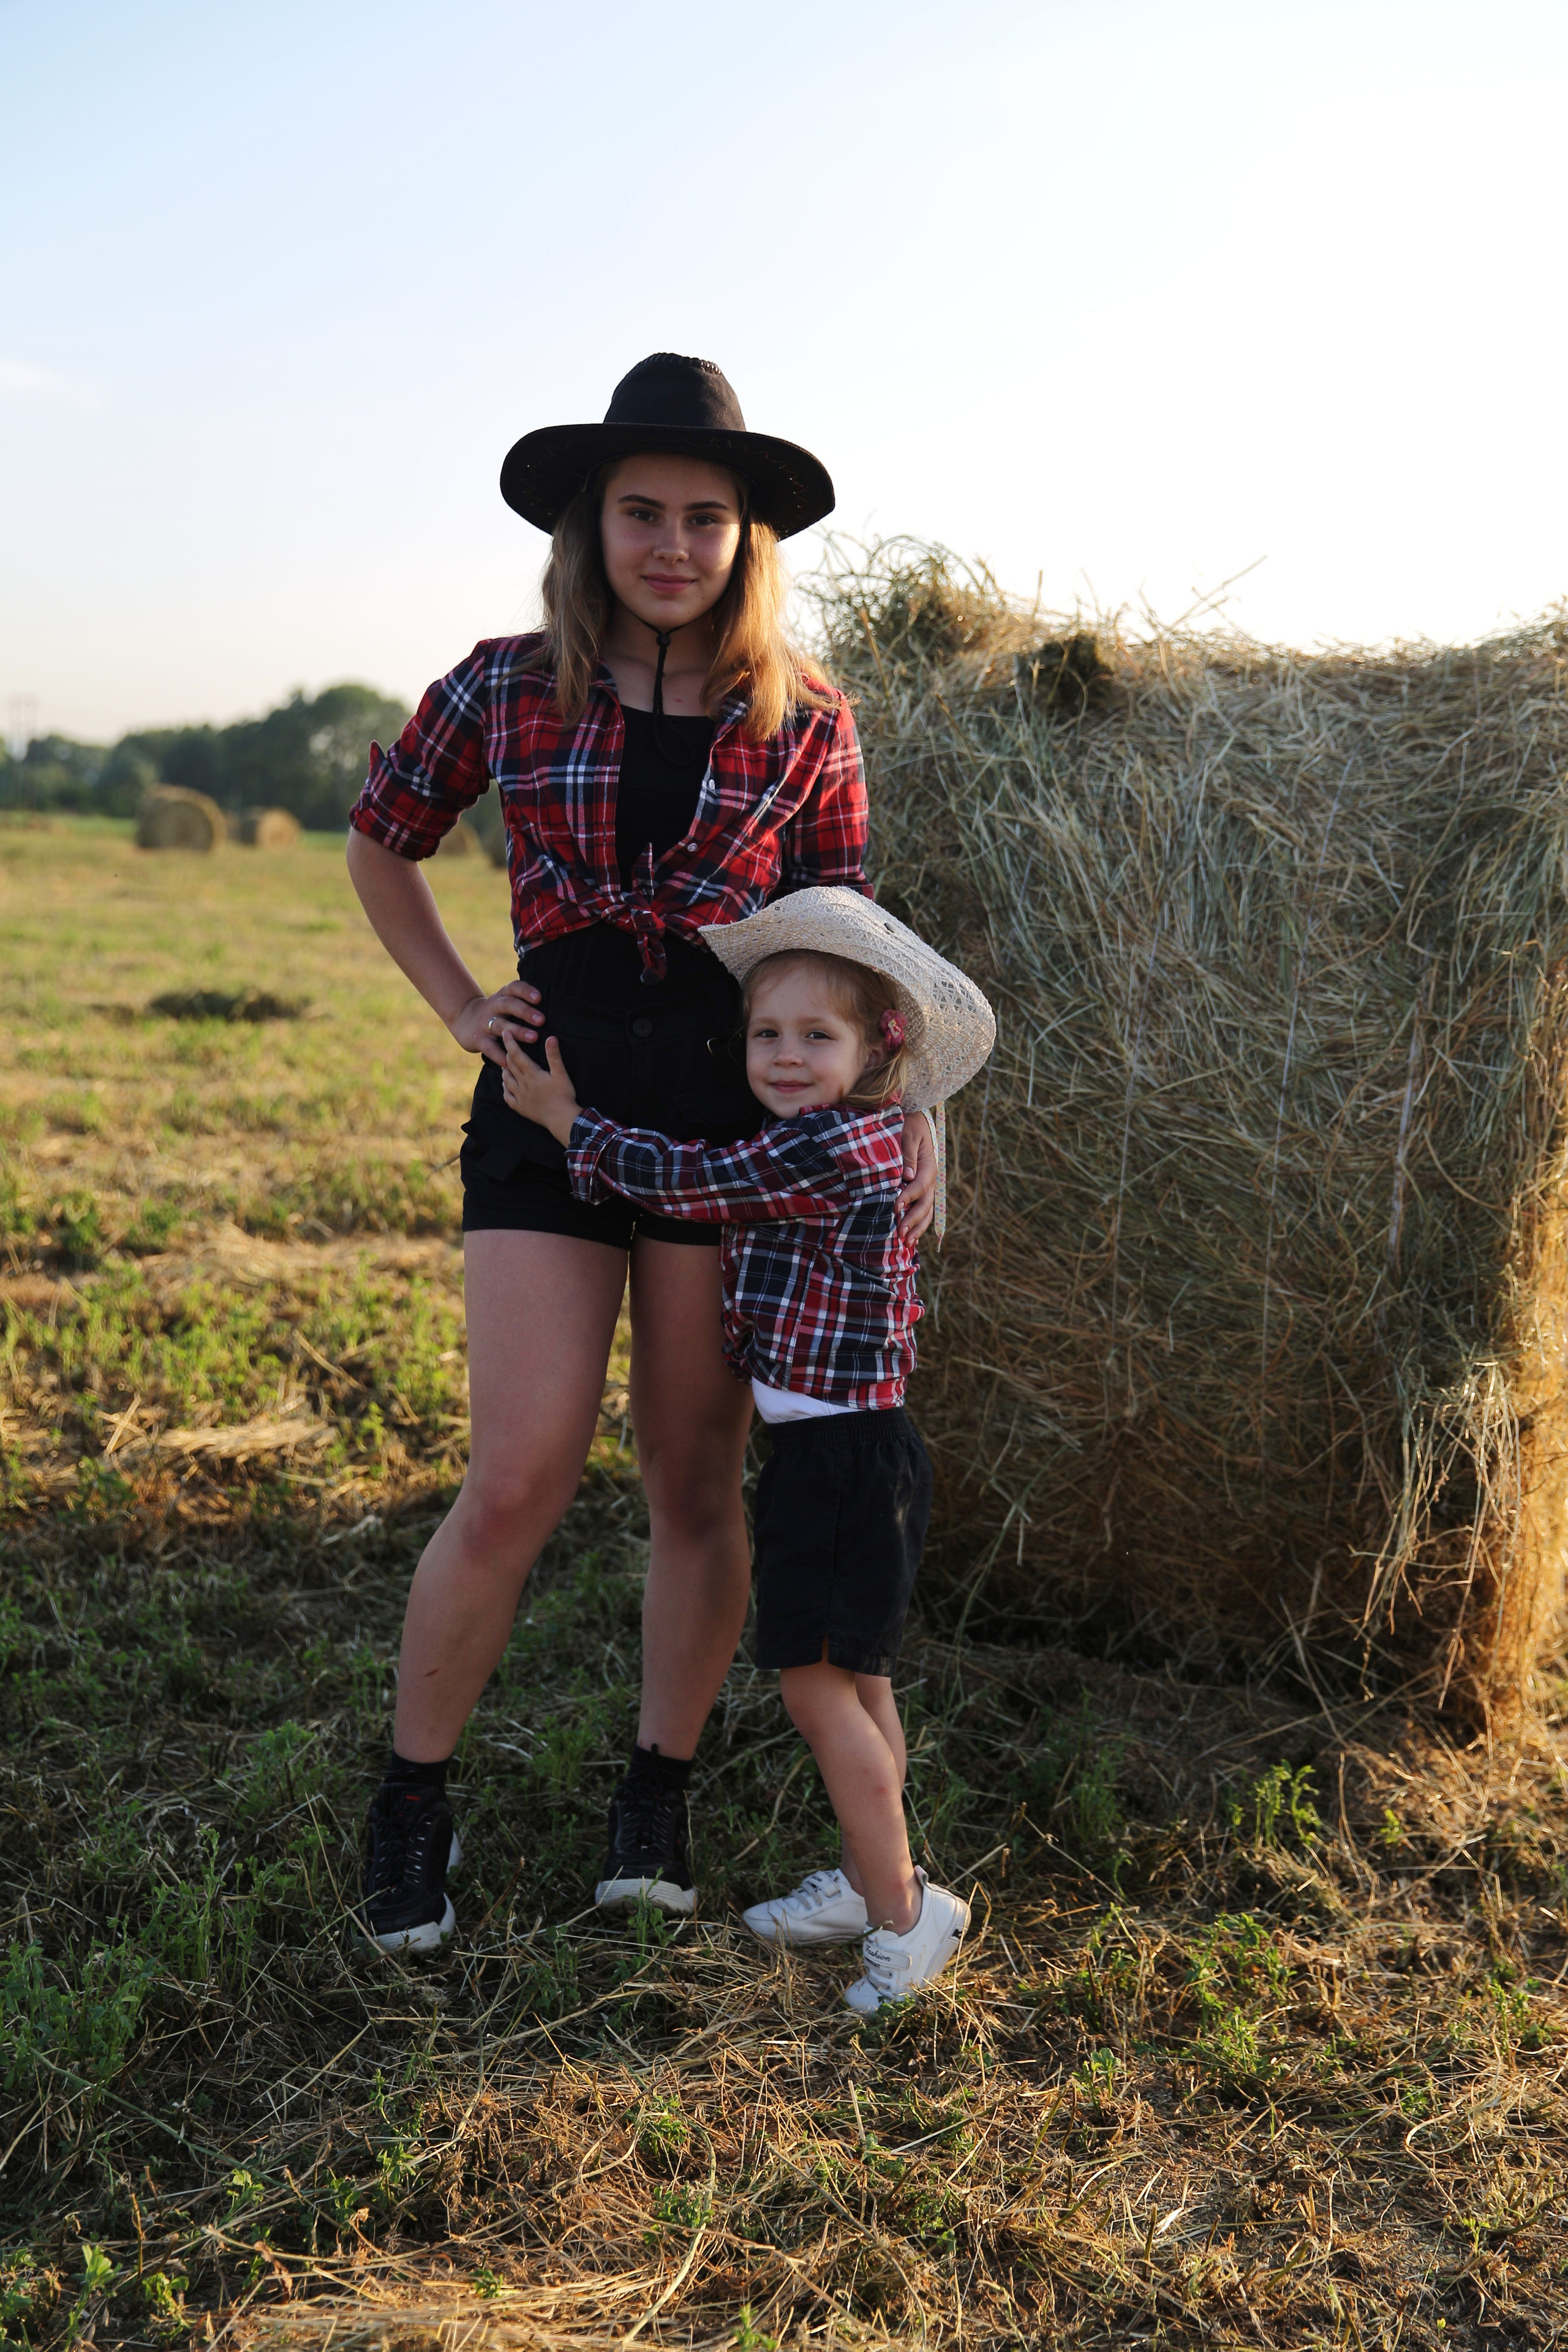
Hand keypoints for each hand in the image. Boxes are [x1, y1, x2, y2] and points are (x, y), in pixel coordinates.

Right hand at [448, 979, 542, 1064]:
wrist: (464, 1019)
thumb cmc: (497, 1012)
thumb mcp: (507, 1002)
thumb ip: (524, 1003)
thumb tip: (556, 1010)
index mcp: (503, 995)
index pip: (514, 988)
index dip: (525, 991)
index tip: (539, 998)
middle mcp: (494, 1006)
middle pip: (508, 1005)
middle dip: (525, 1012)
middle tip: (541, 1020)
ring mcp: (485, 1023)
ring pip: (501, 1025)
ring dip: (517, 1032)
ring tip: (534, 1038)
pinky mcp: (479, 1039)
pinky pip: (490, 1048)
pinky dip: (500, 1056)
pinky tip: (511, 1062)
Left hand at [501, 1033, 581, 1144]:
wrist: (561, 1118)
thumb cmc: (563, 1095)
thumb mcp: (561, 1073)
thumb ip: (554, 1055)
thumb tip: (551, 1038)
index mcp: (532, 1074)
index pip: (517, 1054)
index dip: (510, 1042)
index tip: (505, 1033)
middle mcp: (523, 1084)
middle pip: (510, 1065)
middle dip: (507, 1053)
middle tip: (507, 1046)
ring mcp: (520, 1097)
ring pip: (506, 1080)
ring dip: (504, 1070)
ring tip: (505, 1064)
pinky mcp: (521, 1108)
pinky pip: (507, 1097)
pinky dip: (505, 1089)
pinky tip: (506, 1086)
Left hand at [897, 1109, 935, 1241]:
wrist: (913, 1121)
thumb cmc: (908, 1125)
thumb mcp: (908, 1134)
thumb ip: (907, 1154)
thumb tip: (907, 1175)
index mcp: (929, 1165)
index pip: (920, 1185)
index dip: (908, 1197)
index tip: (895, 1207)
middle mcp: (930, 1178)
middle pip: (925, 1203)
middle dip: (913, 1220)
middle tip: (900, 1233)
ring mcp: (927, 1185)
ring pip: (926, 1210)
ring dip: (918, 1227)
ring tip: (907, 1242)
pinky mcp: (920, 1189)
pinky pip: (922, 1208)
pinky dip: (917, 1223)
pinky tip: (909, 1237)